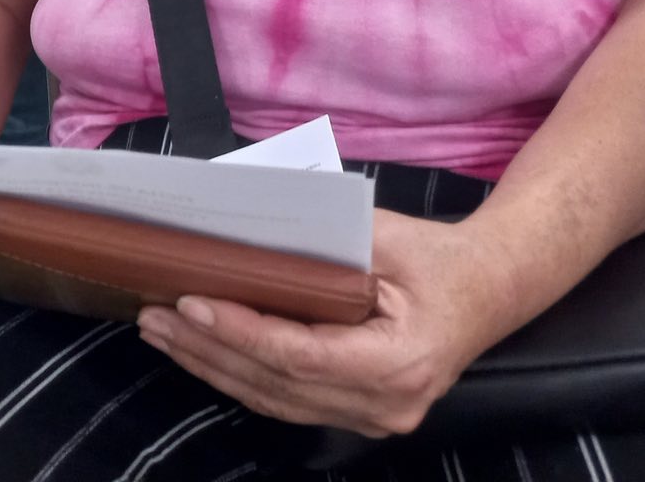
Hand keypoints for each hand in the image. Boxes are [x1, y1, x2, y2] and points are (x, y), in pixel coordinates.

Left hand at [135, 211, 521, 437]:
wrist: (489, 289)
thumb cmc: (438, 257)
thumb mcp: (386, 236)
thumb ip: (323, 237)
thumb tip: (245, 226)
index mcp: (399, 362)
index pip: (300, 355)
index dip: (241, 332)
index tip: (191, 304)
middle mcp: (387, 405)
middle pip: (277, 383)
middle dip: (209, 349)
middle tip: (154, 315)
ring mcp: (374, 418)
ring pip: (274, 399)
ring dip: (213, 367)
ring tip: (161, 333)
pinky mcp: (359, 413)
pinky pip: (287, 401)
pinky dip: (240, 376)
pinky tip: (201, 352)